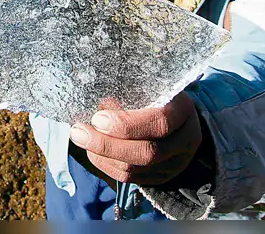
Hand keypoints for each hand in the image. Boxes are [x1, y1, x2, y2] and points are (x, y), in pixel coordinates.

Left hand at [69, 92, 202, 185]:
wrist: (178, 116)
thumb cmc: (155, 93)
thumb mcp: (147, 85)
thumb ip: (128, 91)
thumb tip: (98, 103)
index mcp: (183, 111)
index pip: (160, 121)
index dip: (126, 124)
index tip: (97, 118)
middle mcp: (185, 141)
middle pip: (146, 153)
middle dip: (107, 145)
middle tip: (78, 132)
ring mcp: (175, 163)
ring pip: (135, 169)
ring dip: (102, 156)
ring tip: (81, 139)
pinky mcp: (162, 176)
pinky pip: (130, 178)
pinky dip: (106, 166)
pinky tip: (92, 152)